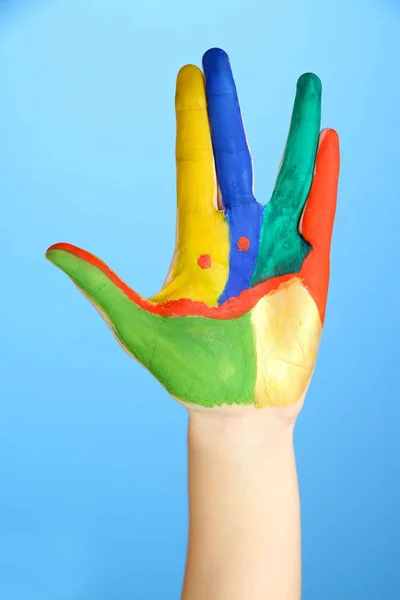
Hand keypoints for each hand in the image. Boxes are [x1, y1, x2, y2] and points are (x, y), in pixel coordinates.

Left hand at [46, 48, 339, 409]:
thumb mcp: (138, 328)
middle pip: (234, 161)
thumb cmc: (188, 374)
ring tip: (307, 85)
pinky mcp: (310, 271)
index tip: (188, 78)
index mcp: (198, 246)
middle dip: (227, 111)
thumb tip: (53, 250)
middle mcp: (237, 239)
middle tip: (219, 60)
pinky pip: (320, 216)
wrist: (237, 410)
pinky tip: (328, 140)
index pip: (193, 169)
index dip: (192, 124)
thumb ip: (101, 287)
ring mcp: (276, 252)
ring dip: (295, 133)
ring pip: (288, 179)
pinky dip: (325, 179)